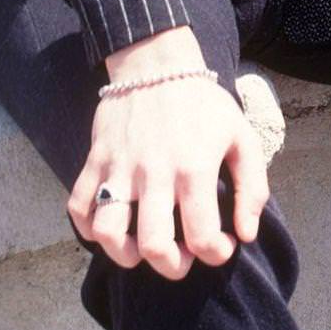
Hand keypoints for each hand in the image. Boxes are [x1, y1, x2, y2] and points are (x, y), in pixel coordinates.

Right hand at [67, 25, 270, 280]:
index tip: (221, 247)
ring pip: (108, 233)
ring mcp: (119, 168)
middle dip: (171, 267)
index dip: (215, 255)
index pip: (202, 236)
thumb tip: (246, 234)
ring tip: (142, 250)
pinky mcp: (95, 160)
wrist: (156, 63)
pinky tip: (111, 227)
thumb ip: (253, 188)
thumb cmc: (204, 105)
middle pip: (153, 246)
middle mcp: (154, 173)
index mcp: (194, 169)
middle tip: (182, 258)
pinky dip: (87, 229)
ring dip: (124, 255)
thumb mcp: (242, 137)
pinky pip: (77, 207)